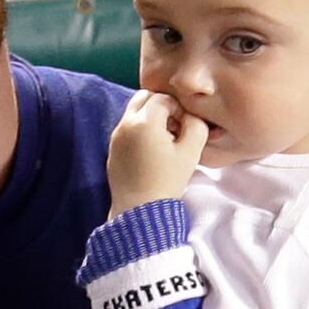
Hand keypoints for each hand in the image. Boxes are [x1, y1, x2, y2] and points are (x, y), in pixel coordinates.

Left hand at [107, 86, 206, 207]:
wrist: (139, 210)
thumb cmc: (167, 181)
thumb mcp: (191, 152)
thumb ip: (196, 125)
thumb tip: (190, 116)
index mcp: (144, 121)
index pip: (163, 98)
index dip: (179, 109)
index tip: (185, 127)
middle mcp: (125, 124)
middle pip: (144, 98)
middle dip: (161, 106)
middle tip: (174, 127)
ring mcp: (116, 136)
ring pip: (134, 112)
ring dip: (150, 118)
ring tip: (164, 141)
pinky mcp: (112, 149)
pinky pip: (127, 129)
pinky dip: (140, 131)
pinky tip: (152, 152)